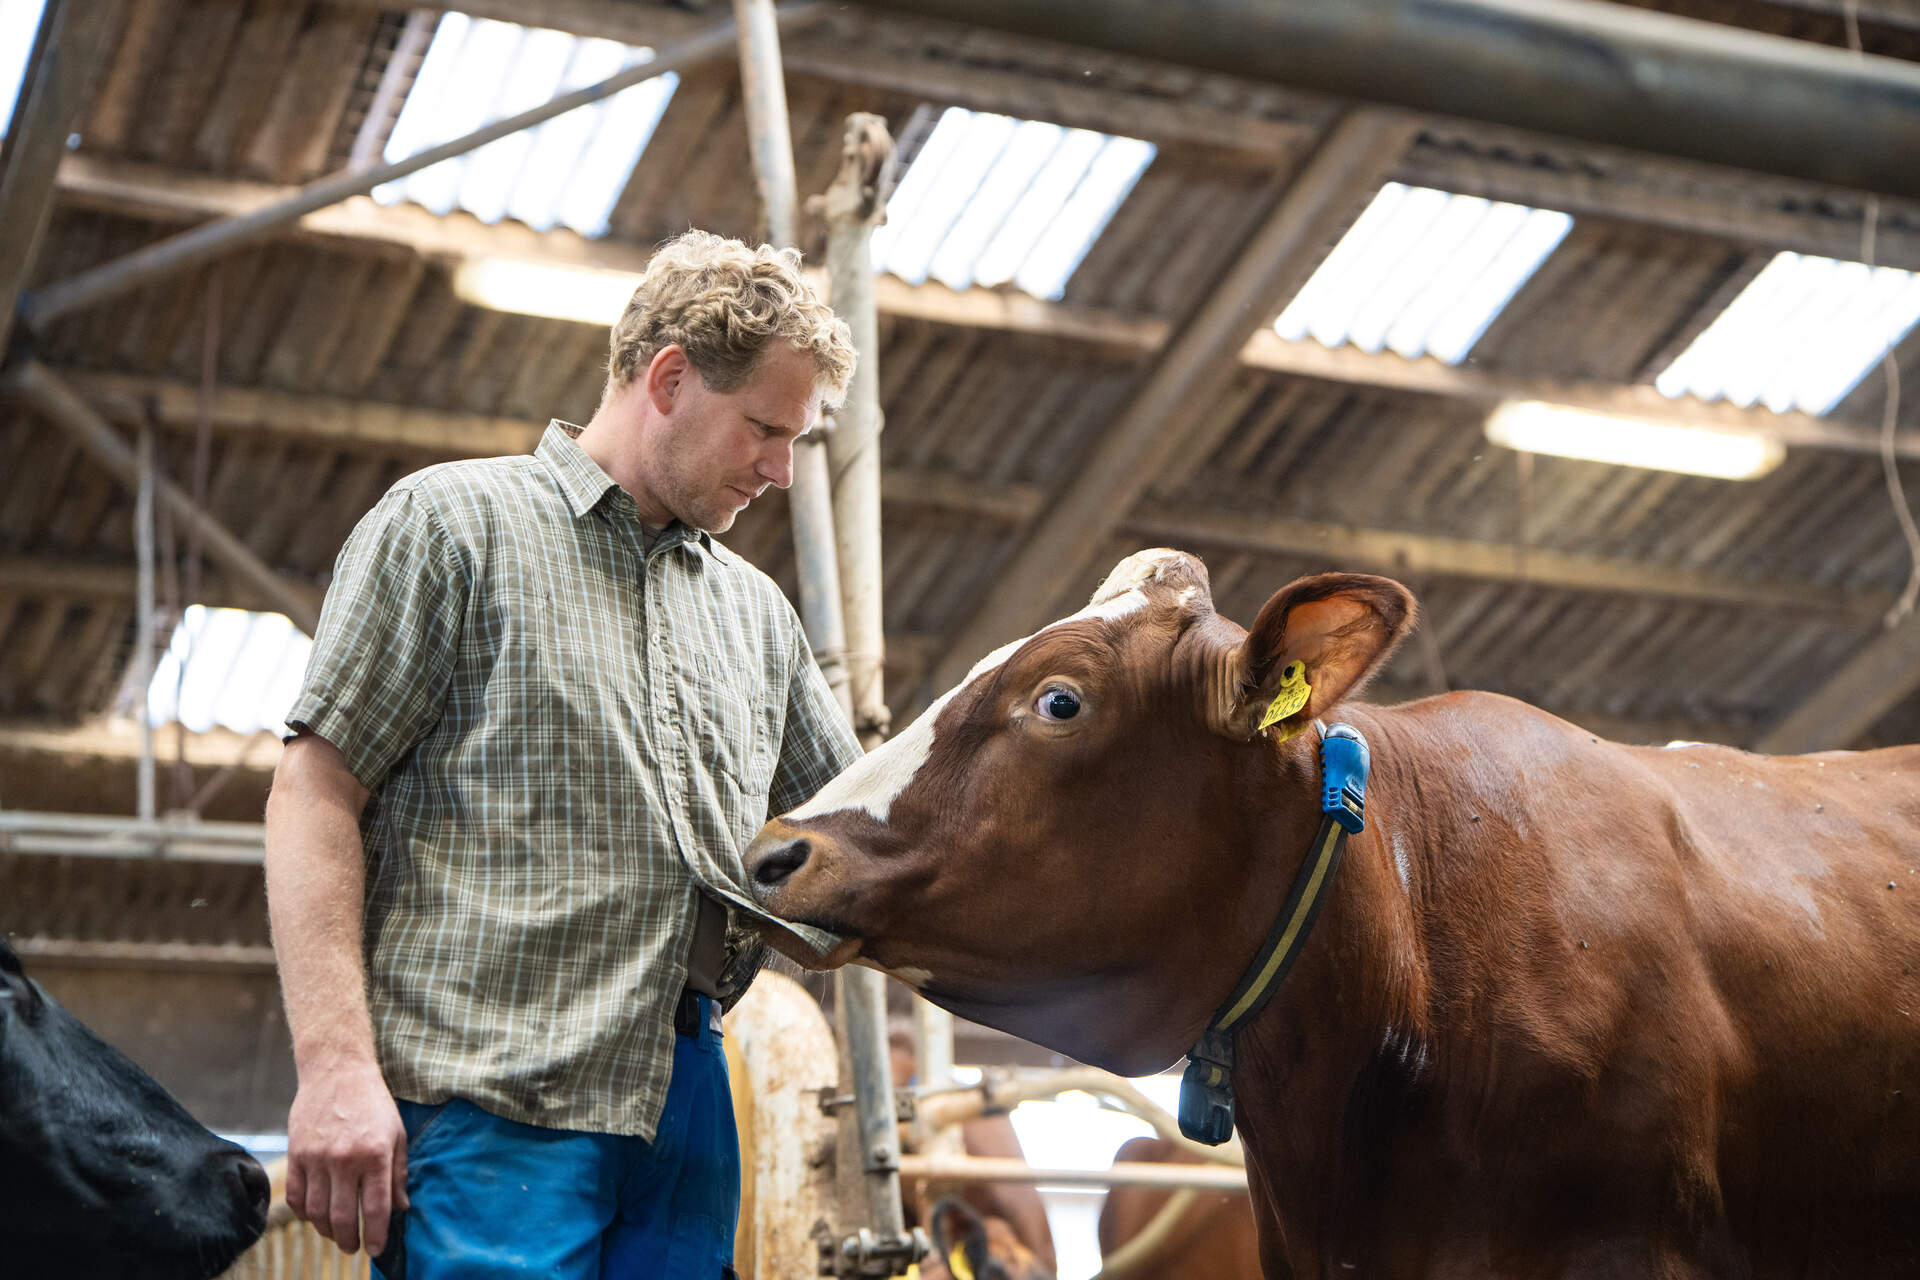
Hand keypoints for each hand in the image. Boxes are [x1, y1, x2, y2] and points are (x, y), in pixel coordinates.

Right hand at [285, 1059, 408, 1254]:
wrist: (337, 1071)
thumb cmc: (372, 1103)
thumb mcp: (396, 1133)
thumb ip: (398, 1173)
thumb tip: (401, 1208)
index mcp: (375, 1155)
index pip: (376, 1208)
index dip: (376, 1235)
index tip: (376, 1250)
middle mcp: (345, 1160)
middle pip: (343, 1217)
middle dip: (349, 1240)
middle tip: (353, 1247)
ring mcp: (317, 1158)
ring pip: (316, 1212)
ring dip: (326, 1231)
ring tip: (335, 1234)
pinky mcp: (296, 1154)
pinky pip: (295, 1196)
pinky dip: (303, 1213)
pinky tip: (314, 1216)